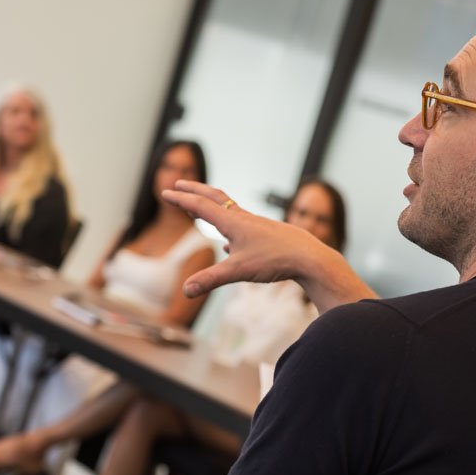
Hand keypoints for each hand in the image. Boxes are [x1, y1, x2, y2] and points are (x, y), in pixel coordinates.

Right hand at [162, 180, 376, 312]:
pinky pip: (242, 227)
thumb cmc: (275, 260)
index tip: (165, 191)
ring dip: (211, 206)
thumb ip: (210, 280)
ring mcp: (256, 225)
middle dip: (195, 190)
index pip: (201, 206)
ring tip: (200, 209)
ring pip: (229, 210)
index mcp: (233, 222)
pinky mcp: (267, 234)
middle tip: (179, 184)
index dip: (181, 199)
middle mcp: (243, 218)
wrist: (310, 257)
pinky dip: (229, 228)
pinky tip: (229, 245)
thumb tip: (185, 290)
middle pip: (215, 197)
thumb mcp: (238, 272)